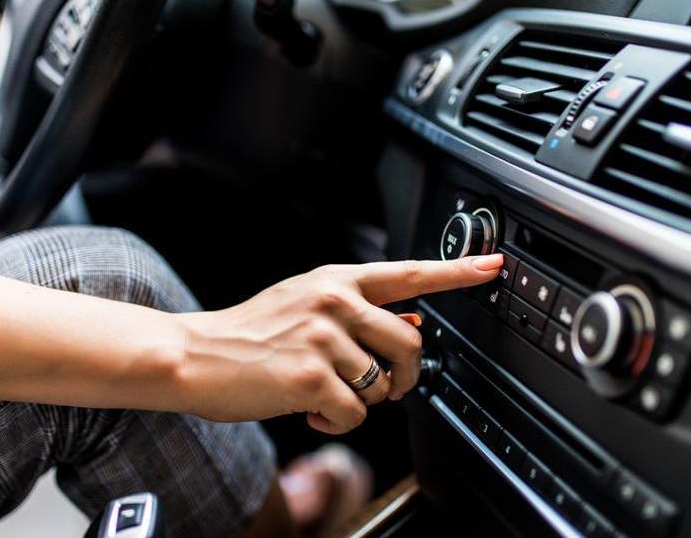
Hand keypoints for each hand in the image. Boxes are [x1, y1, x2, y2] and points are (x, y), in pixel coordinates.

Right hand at [176, 254, 502, 433]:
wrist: (196, 355)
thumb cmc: (250, 333)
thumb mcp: (305, 305)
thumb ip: (357, 313)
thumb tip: (414, 327)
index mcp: (337, 280)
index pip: (408, 273)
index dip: (457, 273)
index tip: (494, 267)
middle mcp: (334, 302)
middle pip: (411, 345)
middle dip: (403, 377)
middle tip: (378, 386)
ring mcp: (323, 338)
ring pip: (383, 386)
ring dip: (359, 402)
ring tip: (324, 392)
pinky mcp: (311, 376)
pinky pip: (356, 414)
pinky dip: (335, 423)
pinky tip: (308, 409)